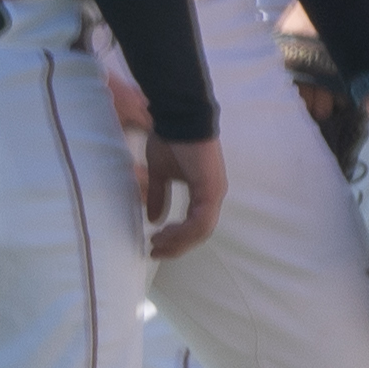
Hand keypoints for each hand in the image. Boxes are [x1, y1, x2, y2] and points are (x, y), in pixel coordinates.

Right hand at [143, 132, 227, 259]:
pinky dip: (183, 231)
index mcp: (205, 191)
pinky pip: (200, 221)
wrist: (177, 116)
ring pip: (201, 231)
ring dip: (177, 241)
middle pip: (199, 234)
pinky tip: (164, 231)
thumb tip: (153, 219)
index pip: (195, 225)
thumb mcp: (159, 173)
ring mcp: (215, 192)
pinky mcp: (212, 189)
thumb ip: (157, 196)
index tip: (154, 244)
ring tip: (156, 242)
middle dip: (176, 246)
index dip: (176, 239)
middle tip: (154, 251)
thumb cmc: (169, 139)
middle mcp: (214, 195)